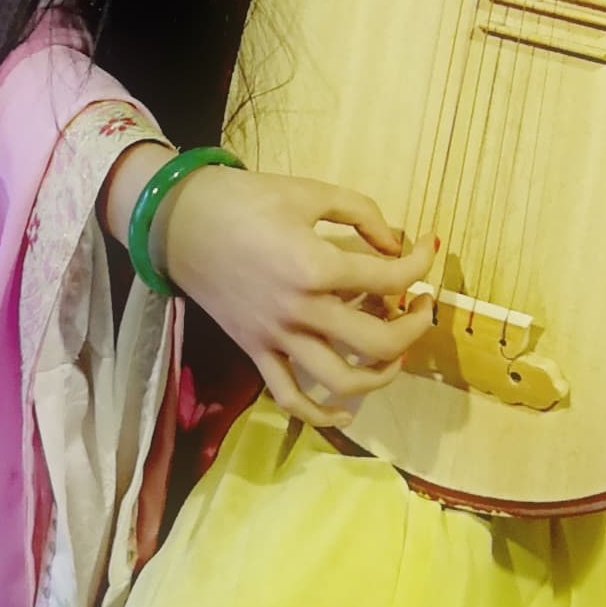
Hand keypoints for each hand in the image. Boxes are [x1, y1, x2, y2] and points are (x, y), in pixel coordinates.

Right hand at [162, 164, 438, 422]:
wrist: (179, 221)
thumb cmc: (245, 200)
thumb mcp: (309, 192)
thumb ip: (361, 213)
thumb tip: (395, 244)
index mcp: (315, 266)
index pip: (390, 277)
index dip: (420, 261)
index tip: (426, 245)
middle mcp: (300, 310)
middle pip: (378, 341)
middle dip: (413, 326)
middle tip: (420, 305)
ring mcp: (276, 337)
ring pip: (341, 381)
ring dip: (381, 374)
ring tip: (396, 353)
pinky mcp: (255, 351)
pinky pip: (289, 397)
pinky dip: (320, 414)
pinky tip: (346, 410)